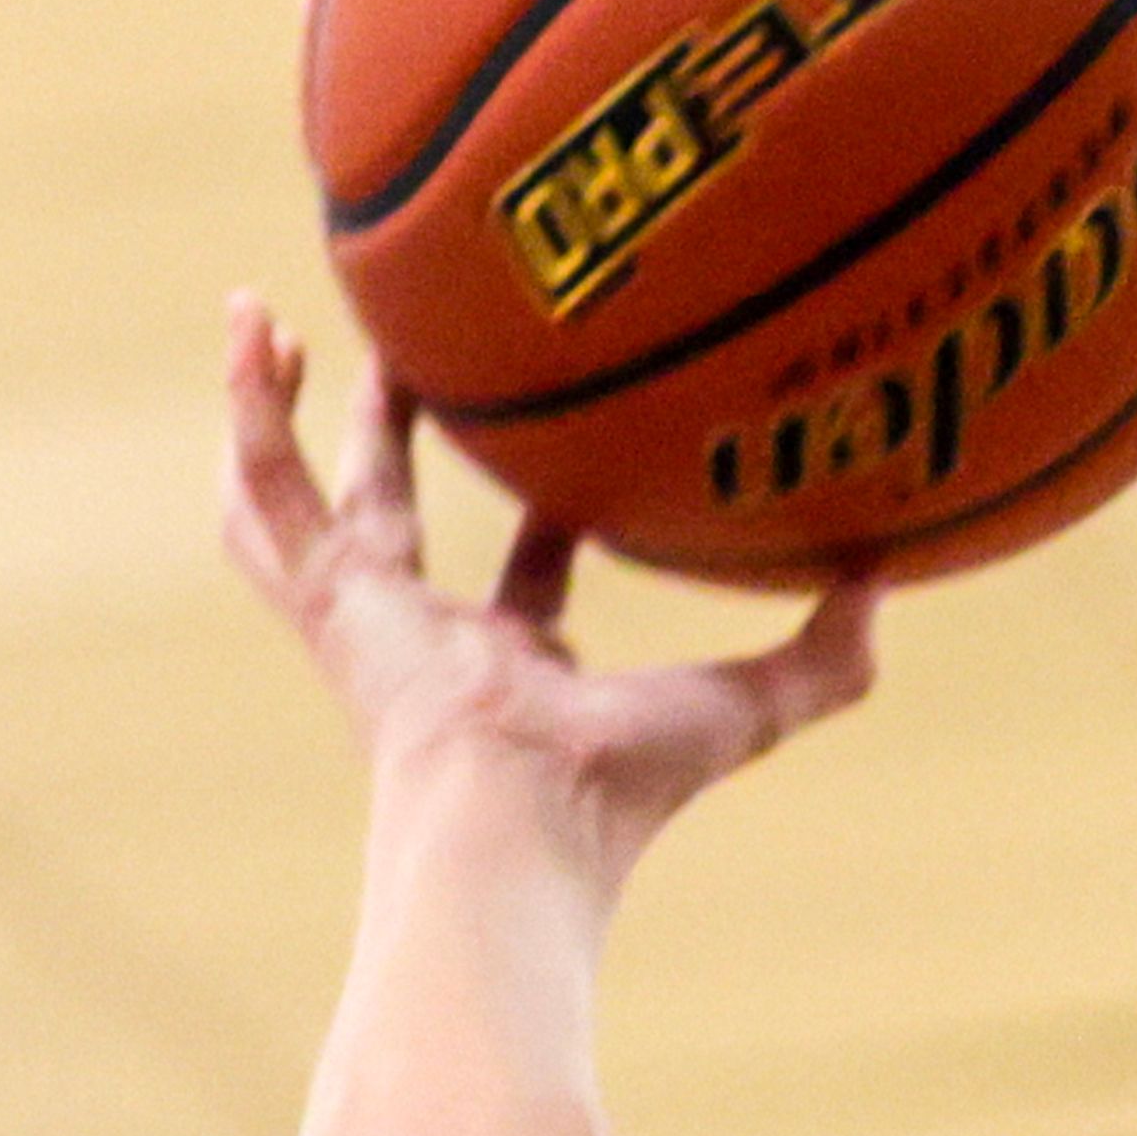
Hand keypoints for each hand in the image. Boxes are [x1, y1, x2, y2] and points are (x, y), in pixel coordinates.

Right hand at [221, 300, 875, 895]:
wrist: (517, 816)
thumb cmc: (620, 788)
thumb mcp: (743, 708)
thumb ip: (825, 660)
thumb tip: (887, 585)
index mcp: (516, 666)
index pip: (531, 572)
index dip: (547, 508)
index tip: (564, 429)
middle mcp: (428, 639)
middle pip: (400, 517)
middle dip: (396, 439)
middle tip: (405, 353)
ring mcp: (363, 617)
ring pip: (301, 498)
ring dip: (282, 414)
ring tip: (267, 324)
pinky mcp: (321, 594)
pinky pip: (269, 480)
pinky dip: (250, 404)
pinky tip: (248, 319)